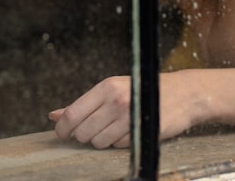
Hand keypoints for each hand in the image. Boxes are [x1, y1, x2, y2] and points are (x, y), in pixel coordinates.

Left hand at [49, 72, 202, 148]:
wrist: (181, 94)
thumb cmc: (141, 90)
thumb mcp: (111, 90)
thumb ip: (82, 104)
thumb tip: (53, 116)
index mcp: (106, 87)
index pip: (73, 114)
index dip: (63, 128)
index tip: (62, 134)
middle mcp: (116, 101)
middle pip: (84, 132)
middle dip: (85, 135)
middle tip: (95, 128)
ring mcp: (130, 118)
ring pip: (99, 143)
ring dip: (103, 140)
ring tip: (115, 127)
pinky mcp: (142, 132)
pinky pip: (118, 147)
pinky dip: (120, 143)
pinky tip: (129, 130)